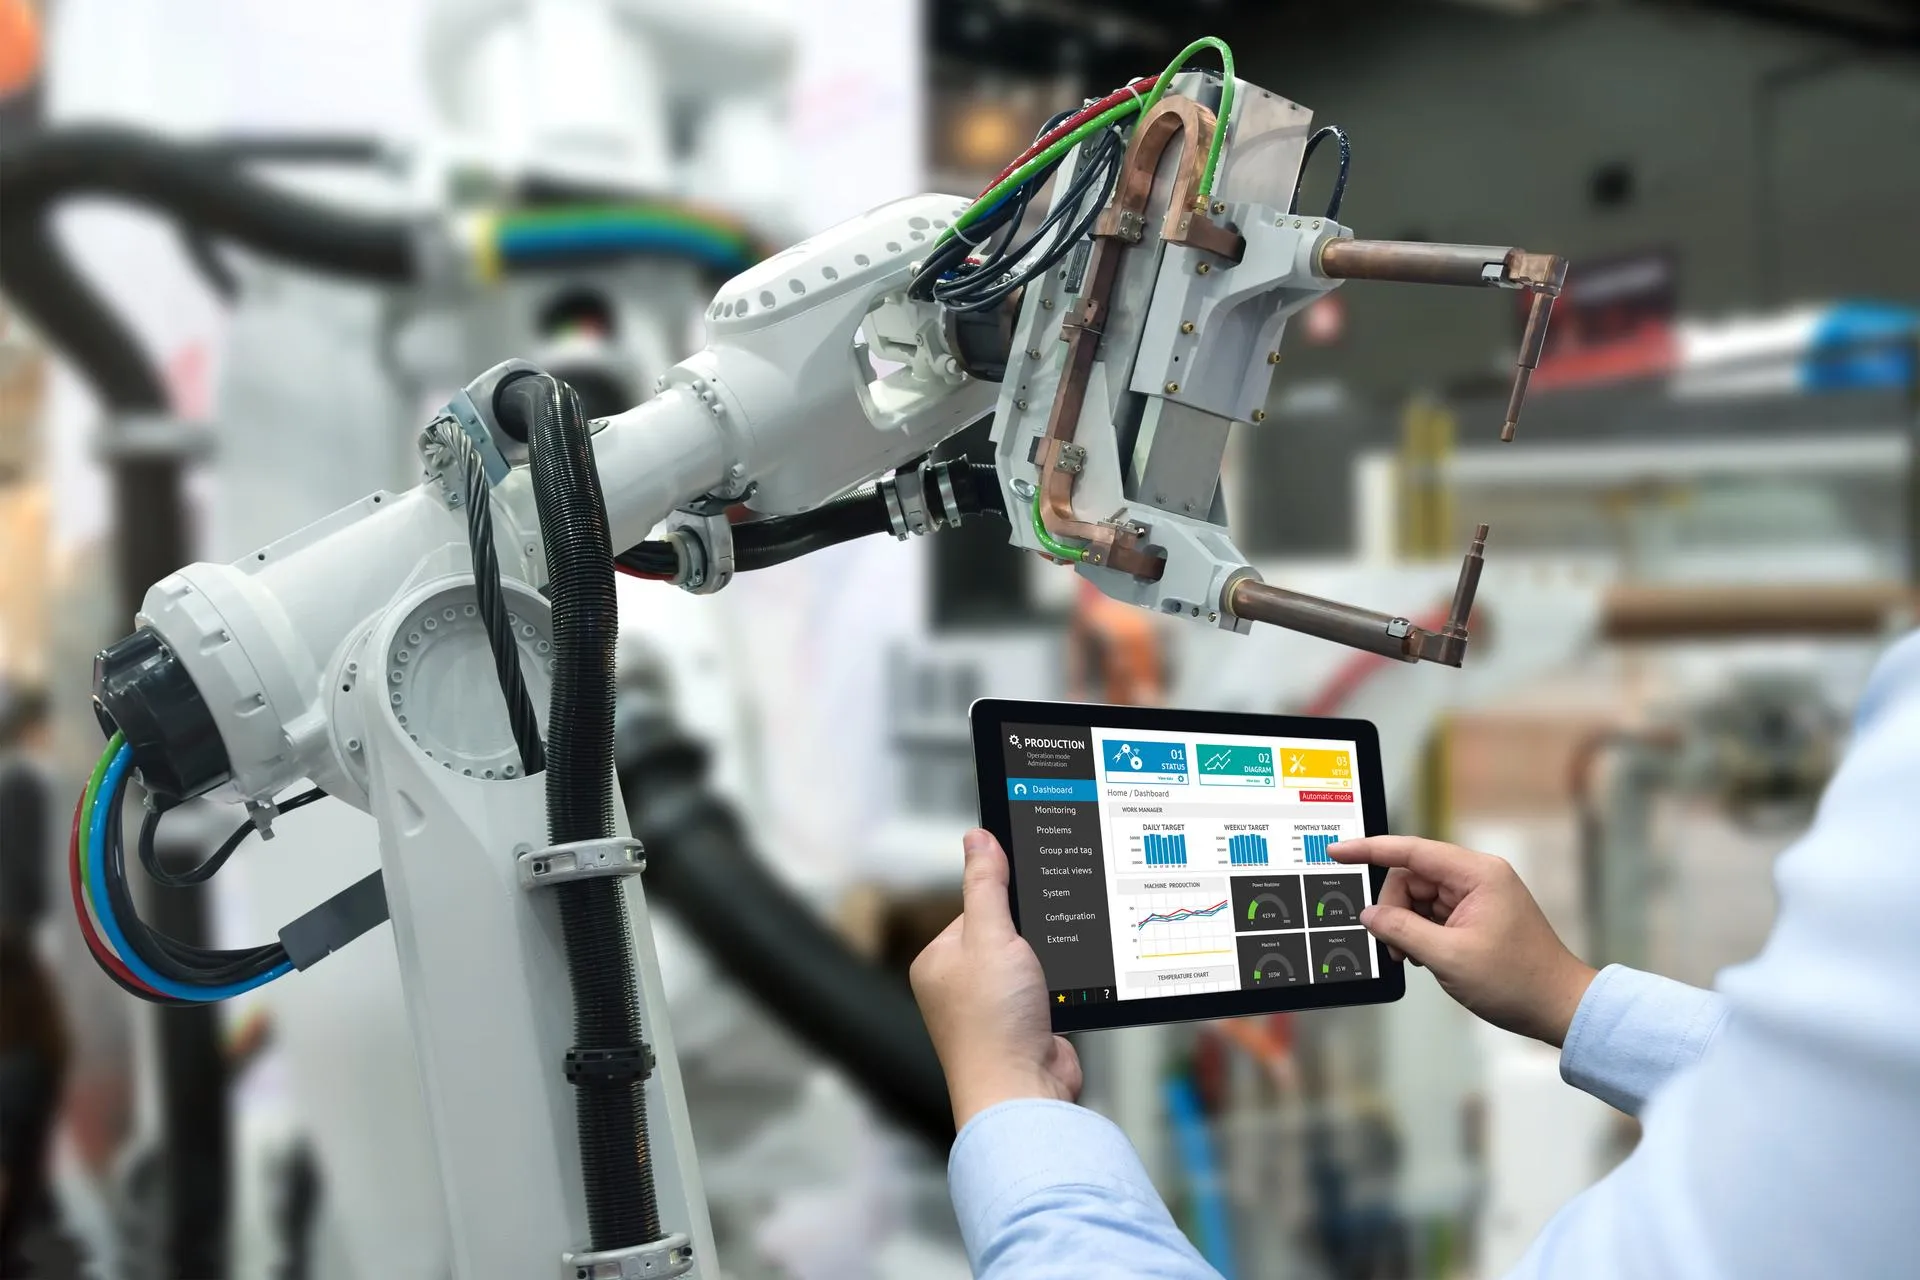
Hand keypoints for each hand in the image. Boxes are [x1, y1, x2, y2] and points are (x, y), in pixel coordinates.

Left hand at [910, 829, 1082, 1128]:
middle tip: (1045, 936)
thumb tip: (978, 838)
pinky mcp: (1026, 1026)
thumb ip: (987, 885)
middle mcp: (960, 986)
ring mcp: (994, 1008)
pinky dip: (1061, 986)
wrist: (1023, 1093)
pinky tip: (1065, 990)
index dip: (1005, 897)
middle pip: (1006, 933)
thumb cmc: (992, 1025)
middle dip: (1031, 933)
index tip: (1031, 884)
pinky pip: (1048, 989)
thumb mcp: (990, 937)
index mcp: (939, 961)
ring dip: (1049, 962)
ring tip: (1051, 970)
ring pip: (1031, 962)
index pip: (974, 907)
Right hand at [1330, 835, 1596, 1047]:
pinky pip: (1433, 913)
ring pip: (1419, 898)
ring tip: (1415, 958)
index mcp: (1478, 874)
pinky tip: (1425, 956)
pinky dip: (1421, 933)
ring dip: (1407, 925)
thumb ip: (1401, 930)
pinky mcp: (1476, 915)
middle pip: (1412, 877)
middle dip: (1394, 909)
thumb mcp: (1449, 957)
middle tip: (1394, 946)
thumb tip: (1370, 914)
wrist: (1557, 1007)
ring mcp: (1478, 896)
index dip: (1370, 849)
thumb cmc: (1518, 982)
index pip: (1412, 850)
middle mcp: (1478, 878)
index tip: (1339, 851)